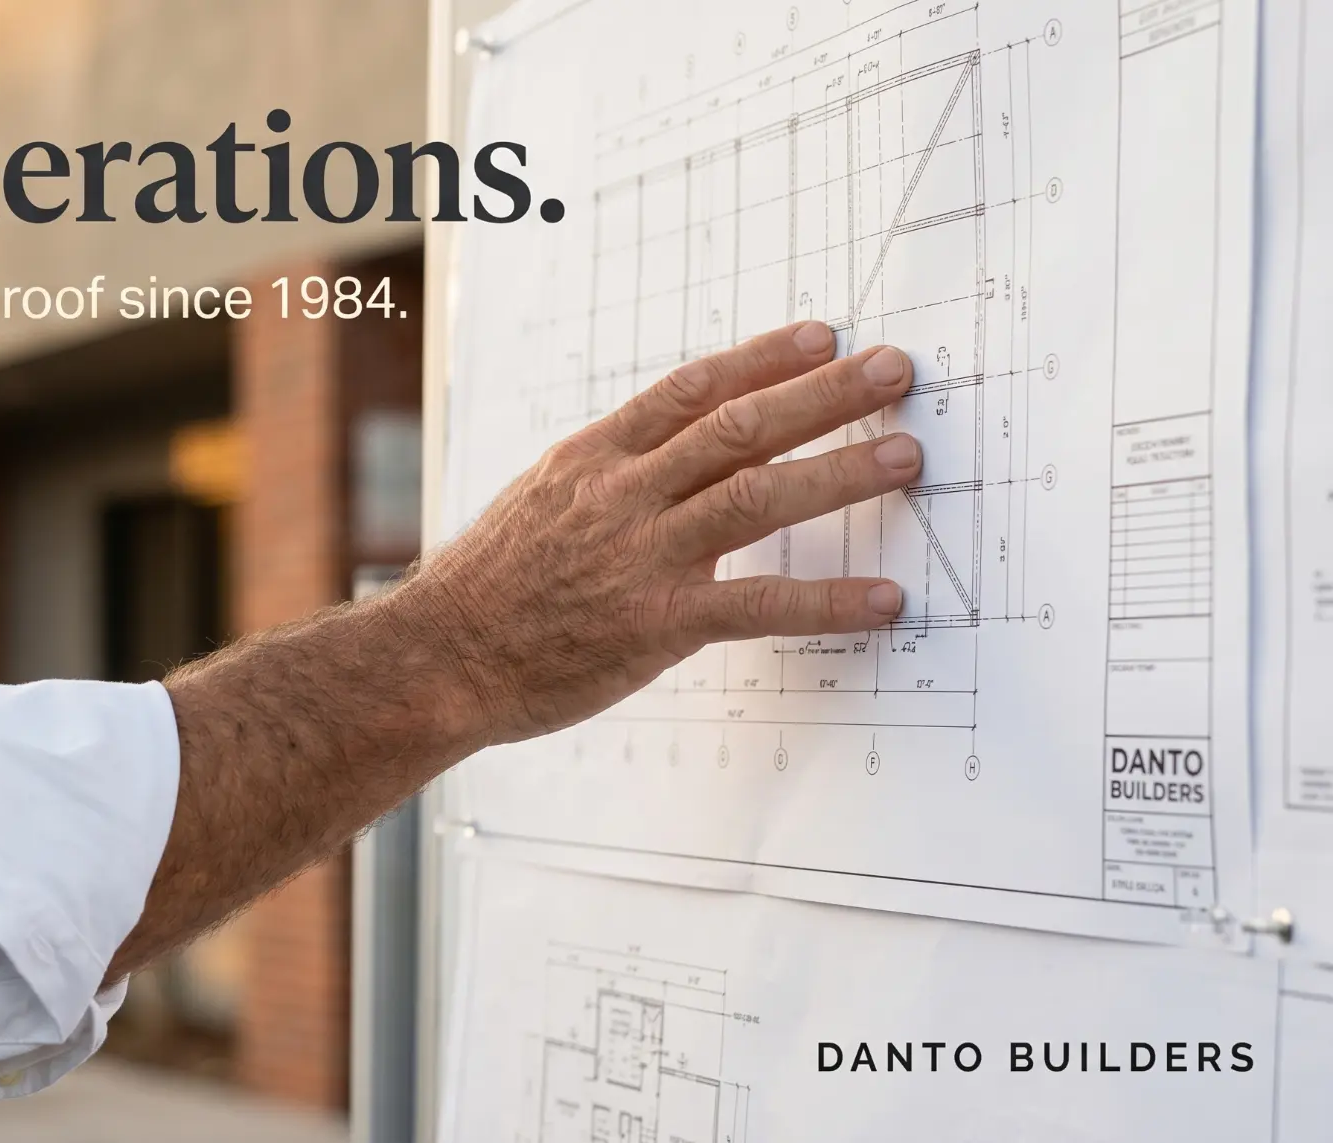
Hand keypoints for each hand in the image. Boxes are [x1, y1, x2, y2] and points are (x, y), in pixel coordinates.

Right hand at [119, 320, 918, 979]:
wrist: (435, 661)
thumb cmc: (485, 590)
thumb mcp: (537, 504)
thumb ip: (606, 478)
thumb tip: (669, 457)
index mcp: (591, 458)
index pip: (689, 388)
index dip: (762, 357)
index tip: (824, 335)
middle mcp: (620, 493)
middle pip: (738, 426)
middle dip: (825, 395)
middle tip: (896, 371)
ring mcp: (639, 556)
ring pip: (757, 496)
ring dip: (841, 472)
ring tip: (908, 455)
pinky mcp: (655, 624)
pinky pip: (759, 604)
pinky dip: (828, 600)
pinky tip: (884, 600)